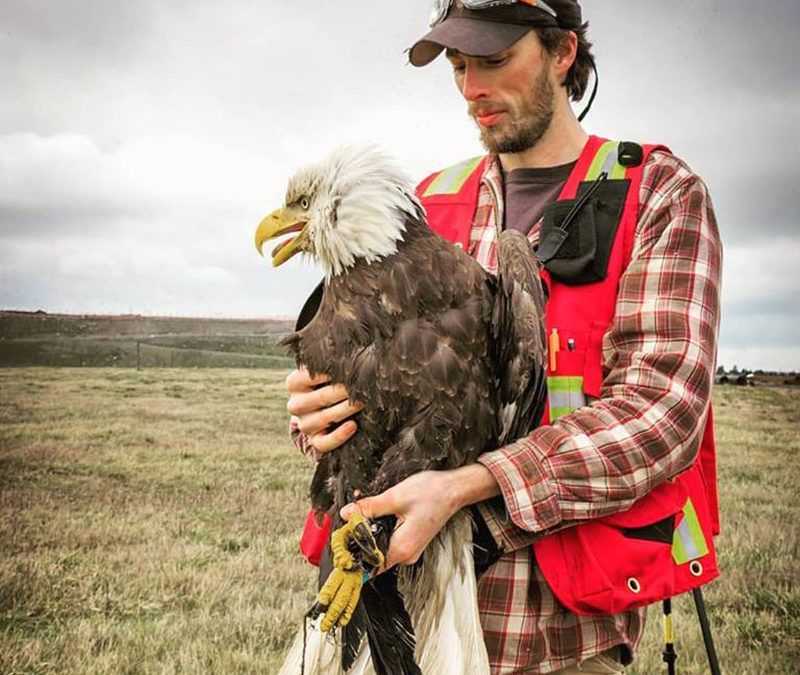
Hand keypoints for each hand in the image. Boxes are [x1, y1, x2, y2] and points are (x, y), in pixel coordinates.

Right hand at [286, 367, 363, 453]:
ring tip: (363, 401)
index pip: (308, 376)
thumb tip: (350, 352)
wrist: (329, 407)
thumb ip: (332, 362)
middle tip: (363, 384)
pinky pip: (323, 443)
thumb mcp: (326, 370)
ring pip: (324, 418)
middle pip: (320, 397)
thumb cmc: (332, 382)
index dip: (329, 371)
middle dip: (343, 390)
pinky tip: (353, 426)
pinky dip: (338, 436)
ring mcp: (305, 424)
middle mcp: (296, 404)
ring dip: (345, 410)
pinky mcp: (315, 441)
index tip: (348, 365)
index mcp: (294, 383)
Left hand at [340, 464, 500, 567]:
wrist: (454, 489)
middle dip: (360, 537)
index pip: (370, 562)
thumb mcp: (395, 497)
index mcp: (402, 548)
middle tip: (352, 518)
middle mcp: (407, 554)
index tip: (342, 539)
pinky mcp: (412, 540)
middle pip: (374, 554)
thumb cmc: (431, 493)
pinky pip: (390, 540)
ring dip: (371, 531)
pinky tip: (380, 513)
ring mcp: (410, 548)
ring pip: (382, 546)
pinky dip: (381, 529)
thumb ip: (370, 507)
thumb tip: (347, 514)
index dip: (354, 552)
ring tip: (365, 512)